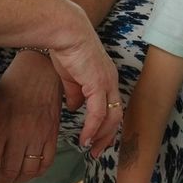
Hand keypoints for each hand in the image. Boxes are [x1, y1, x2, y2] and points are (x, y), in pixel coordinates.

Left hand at [0, 49, 60, 182]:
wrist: (42, 70)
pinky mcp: (52, 134)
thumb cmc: (12, 84)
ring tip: (10, 178)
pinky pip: (46, 162)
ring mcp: (38, 135)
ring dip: (17, 180)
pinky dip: (37, 173)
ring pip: (28, 170)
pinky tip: (29, 172)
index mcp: (1, 124)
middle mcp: (20, 132)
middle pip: (9, 170)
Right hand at [46, 4, 122, 153]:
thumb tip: (75, 108)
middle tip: (96, 151)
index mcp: (106, 78)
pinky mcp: (98, 84)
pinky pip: (98, 114)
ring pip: (111, 117)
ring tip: (90, 149)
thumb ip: (75, 93)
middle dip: (107, 136)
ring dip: (101, 136)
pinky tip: (84, 139)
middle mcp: (111, 81)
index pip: (113, 107)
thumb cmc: (66, 49)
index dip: (107, 126)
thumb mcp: (71, 76)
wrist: (65, 31)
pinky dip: (92, 129)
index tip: (97, 140)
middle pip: (117, 116)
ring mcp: (107, 83)